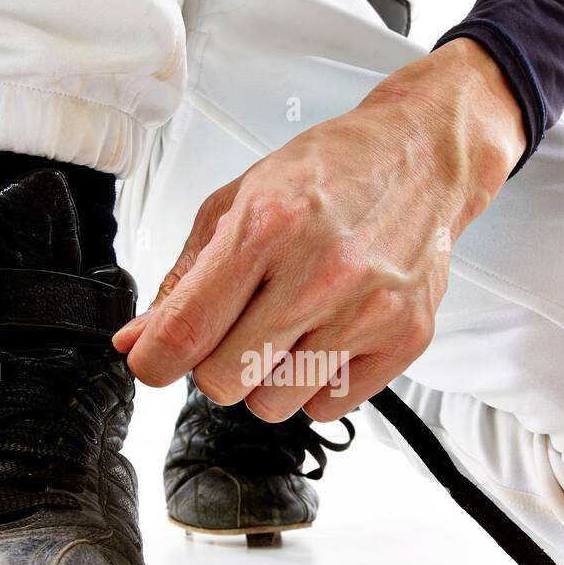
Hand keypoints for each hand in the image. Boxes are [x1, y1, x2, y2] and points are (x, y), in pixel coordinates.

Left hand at [113, 38, 525, 421]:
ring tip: (288, 328)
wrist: (423, 157)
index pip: (186, 331)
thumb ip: (184, 279)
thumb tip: (139, 340)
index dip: (154, 361)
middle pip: (224, 381)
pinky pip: (327, 407)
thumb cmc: (332, 173)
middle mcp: (320, 274)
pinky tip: (326, 337)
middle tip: (235, 330)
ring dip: (267, 378)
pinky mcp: (405, 339)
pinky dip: (316, 383)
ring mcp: (368, 311)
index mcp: (267, 228)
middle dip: (214, 365)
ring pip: (274, 404)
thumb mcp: (240, 203)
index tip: (153, 360)